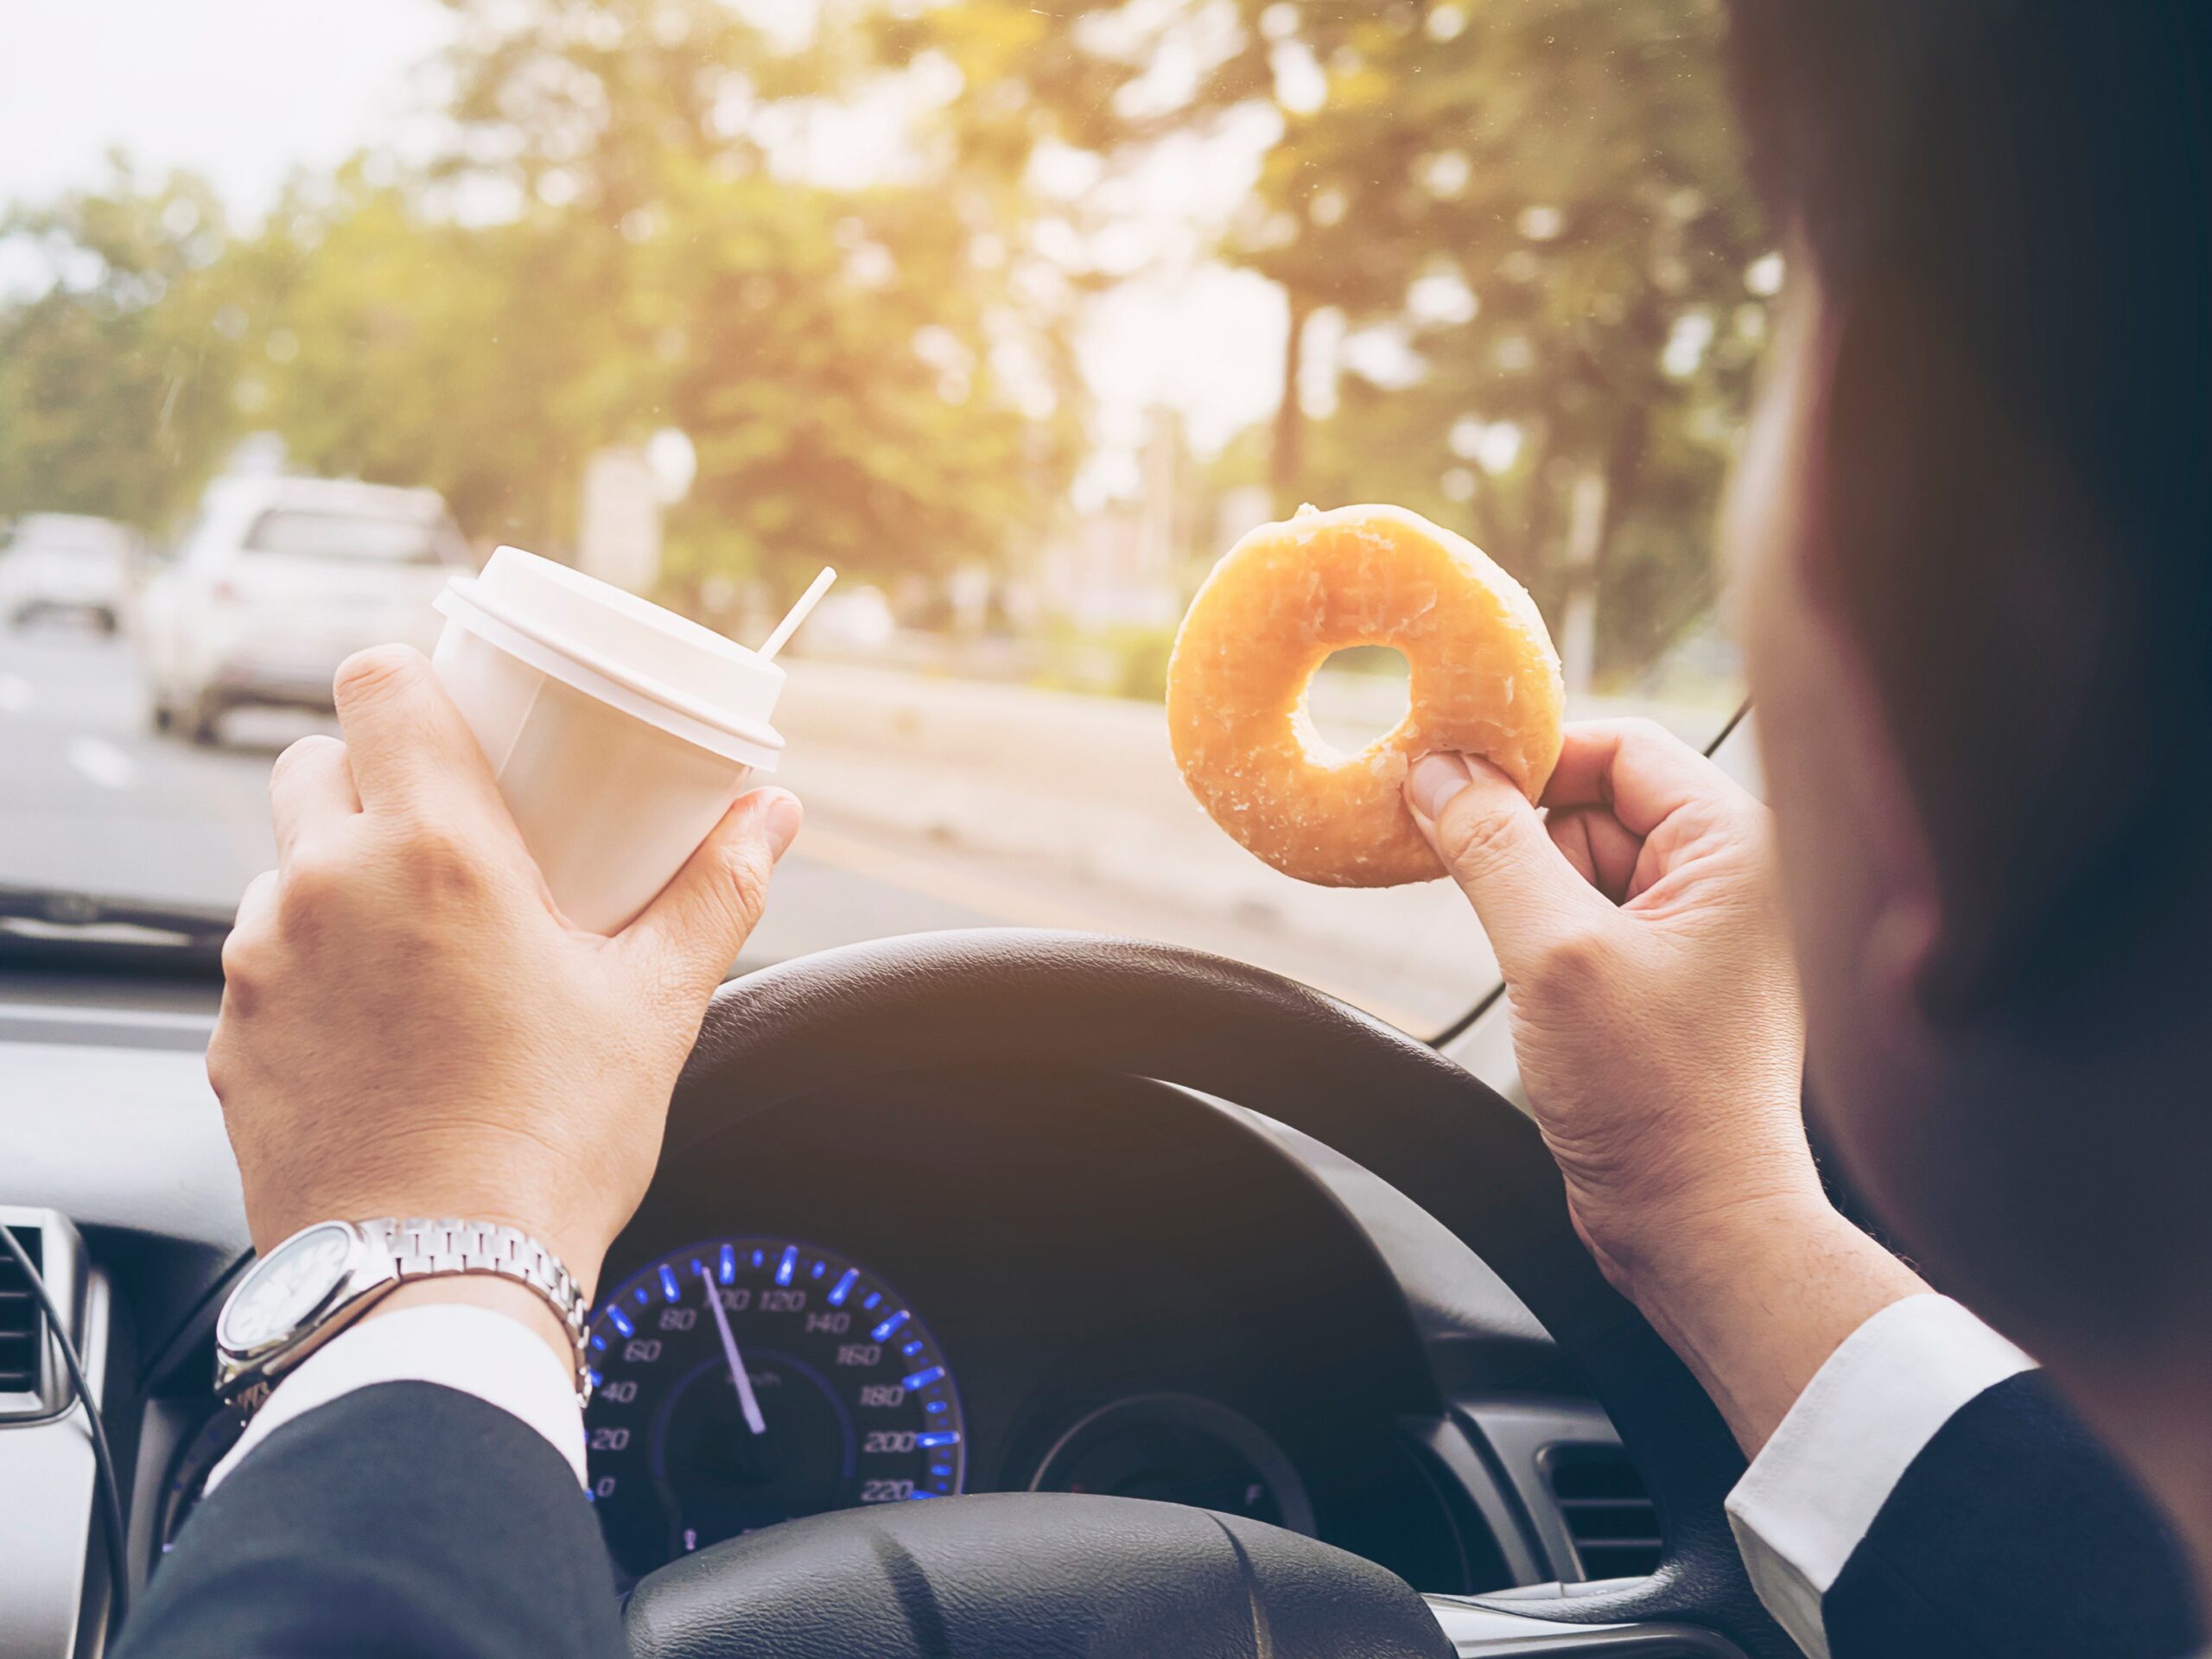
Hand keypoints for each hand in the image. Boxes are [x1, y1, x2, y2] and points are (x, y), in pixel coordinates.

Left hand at [210, 645, 801, 1310]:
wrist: (435, 1284)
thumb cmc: (549, 1145)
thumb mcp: (654, 1005)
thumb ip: (715, 890)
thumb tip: (773, 812)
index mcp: (432, 851)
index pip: (376, 684)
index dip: (411, 679)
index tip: (453, 712)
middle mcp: (323, 888)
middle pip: (314, 763)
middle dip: (374, 778)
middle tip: (450, 834)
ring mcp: (260, 966)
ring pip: (284, 868)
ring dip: (340, 880)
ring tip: (421, 948)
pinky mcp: (230, 1040)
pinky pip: (262, 964)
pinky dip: (311, 971)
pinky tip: (380, 1029)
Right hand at [1407, 720, 1922, 1449]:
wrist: (1698, 1227)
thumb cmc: (1655, 1100)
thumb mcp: (1553, 955)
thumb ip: (1491, 847)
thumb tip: (1436, 769)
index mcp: (1738, 846)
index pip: (1621, 747)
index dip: (1531, 760)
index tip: (1447, 784)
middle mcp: (1733, 876)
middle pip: (1595, 803)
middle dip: (1525, 845)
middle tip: (1479, 896)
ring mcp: (1702, 931)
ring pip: (1581, 865)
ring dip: (1532, 903)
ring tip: (1542, 980)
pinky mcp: (1669, 979)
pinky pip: (1589, 920)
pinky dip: (1546, 941)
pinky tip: (1544, 996)